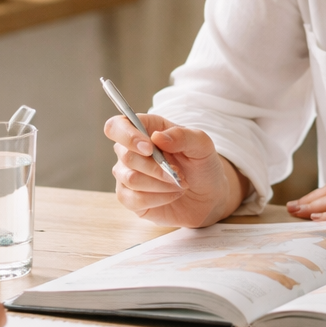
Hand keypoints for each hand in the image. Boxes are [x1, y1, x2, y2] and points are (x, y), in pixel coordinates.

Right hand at [105, 113, 247, 227]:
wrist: (208, 194)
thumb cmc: (202, 164)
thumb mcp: (202, 145)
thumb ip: (182, 136)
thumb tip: (157, 137)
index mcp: (145, 129)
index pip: (116, 126)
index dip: (127, 136)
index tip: (149, 148)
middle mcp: (130, 151)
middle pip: (125, 155)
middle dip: (155, 167)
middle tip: (178, 172)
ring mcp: (127, 175)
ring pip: (130, 179)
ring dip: (160, 184)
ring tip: (179, 183)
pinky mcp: (130, 198)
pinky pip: (133, 200)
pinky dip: (158, 198)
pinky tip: (171, 195)